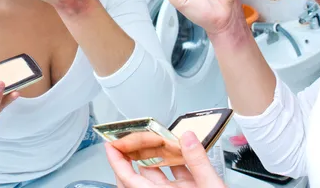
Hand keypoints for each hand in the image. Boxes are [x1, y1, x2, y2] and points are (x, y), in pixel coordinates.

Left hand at [106, 131, 226, 187]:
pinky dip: (175, 160)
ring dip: (154, 154)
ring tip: (153, 136)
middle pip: (138, 175)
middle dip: (132, 155)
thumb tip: (188, 138)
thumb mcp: (209, 187)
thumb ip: (198, 163)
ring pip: (156, 174)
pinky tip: (179, 148)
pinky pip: (175, 175)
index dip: (117, 162)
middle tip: (129, 137)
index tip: (110, 146)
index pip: (129, 179)